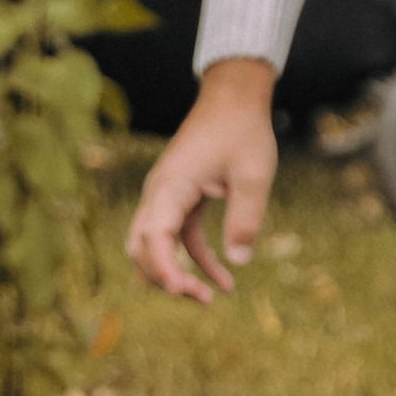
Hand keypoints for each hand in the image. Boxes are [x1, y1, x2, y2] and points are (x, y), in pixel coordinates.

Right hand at [125, 56, 279, 303]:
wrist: (234, 97)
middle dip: (166, 278)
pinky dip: (194, 260)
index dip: (165, 269)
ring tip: (210, 297)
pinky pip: (177, 237)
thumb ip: (245, 218)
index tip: (186, 291)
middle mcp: (159, 193)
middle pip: (142, 248)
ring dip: (176, 273)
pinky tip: (224, 280)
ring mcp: (166, 196)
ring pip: (155, 246)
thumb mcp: (252, 175)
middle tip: (202, 299)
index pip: (154, 237)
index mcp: (171, 186)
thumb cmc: (243, 131)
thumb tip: (238, 261)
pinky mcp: (179, 198)